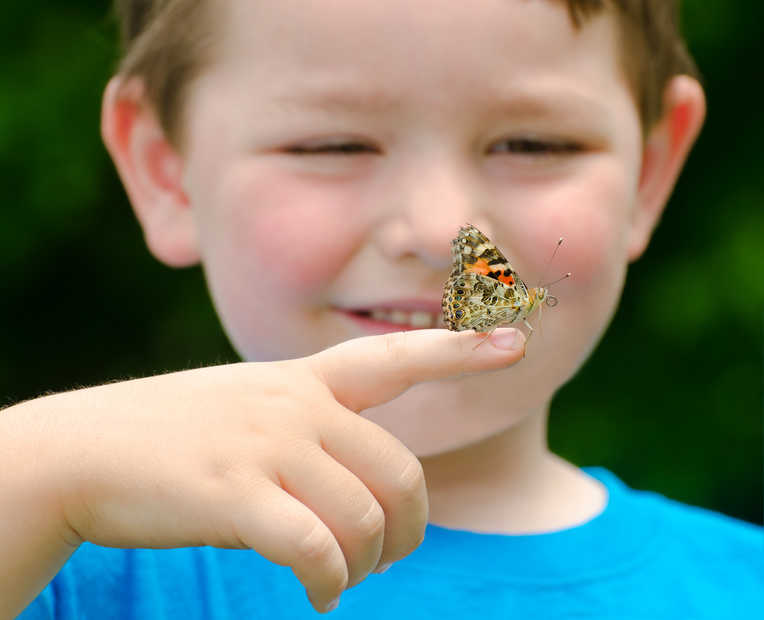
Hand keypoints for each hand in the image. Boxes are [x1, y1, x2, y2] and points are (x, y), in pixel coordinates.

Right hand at [5, 328, 524, 613]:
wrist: (83, 449)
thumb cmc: (174, 435)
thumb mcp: (251, 411)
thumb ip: (310, 432)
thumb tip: (365, 489)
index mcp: (303, 380)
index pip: (395, 356)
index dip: (460, 350)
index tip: (519, 343)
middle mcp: (296, 404)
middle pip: (400, 474)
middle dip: (409, 530)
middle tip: (389, 558)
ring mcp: (267, 445)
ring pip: (365, 518)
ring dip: (368, 563)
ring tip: (345, 578)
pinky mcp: (236, 494)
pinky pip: (317, 549)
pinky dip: (331, 583)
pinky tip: (321, 594)